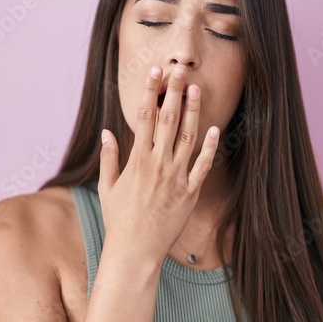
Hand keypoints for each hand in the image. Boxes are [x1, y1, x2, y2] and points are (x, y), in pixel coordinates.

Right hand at [98, 64, 219, 264]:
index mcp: (136, 161)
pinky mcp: (190, 193)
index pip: (143, 118)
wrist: (135, 251)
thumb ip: (109, 158)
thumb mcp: (107, 188)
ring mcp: (175, 178)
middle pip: (168, 121)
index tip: (154, 73)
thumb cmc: (119, 221)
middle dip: (173, 93)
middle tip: (179, 70)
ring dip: (193, 112)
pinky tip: (214, 129)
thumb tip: (108, 132)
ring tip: (197, 90)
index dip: (149, 93)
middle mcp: (157, 165)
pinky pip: (202, 166)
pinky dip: (209, 147)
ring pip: (188, 138)